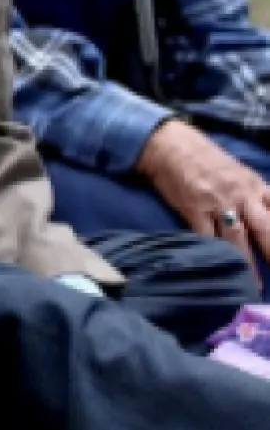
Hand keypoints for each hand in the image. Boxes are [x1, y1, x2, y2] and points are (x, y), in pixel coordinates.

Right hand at [137, 119, 269, 278]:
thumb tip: (267, 219)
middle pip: (266, 229)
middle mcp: (242, 194)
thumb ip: (257, 196)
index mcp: (256, 185)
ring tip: (253, 286)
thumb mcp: (240, 173)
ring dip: (247, 264)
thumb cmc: (205, 159)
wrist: (169, 144)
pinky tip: (218, 267)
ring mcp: (217, 201)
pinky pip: (207, 236)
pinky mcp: (193, 207)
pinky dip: (214, 253)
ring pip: (238, 239)